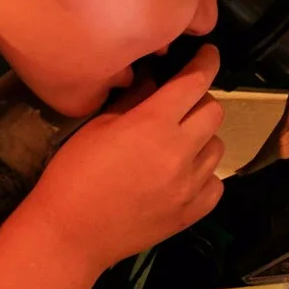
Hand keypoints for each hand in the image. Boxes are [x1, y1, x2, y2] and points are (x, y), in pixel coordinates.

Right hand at [35, 45, 223, 264]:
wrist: (70, 234)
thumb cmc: (74, 174)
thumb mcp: (98, 126)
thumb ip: (134, 101)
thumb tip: (155, 81)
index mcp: (154, 124)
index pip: (195, 82)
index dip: (206, 62)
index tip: (208, 54)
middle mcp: (180, 152)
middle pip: (214, 112)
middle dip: (201, 100)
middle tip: (181, 105)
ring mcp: (190, 186)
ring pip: (218, 147)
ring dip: (202, 138)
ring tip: (178, 143)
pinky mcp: (192, 213)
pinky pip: (215, 183)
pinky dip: (204, 174)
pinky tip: (183, 175)